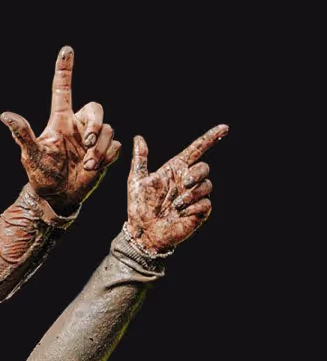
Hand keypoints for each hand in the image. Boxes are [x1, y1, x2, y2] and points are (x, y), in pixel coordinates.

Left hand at [0, 47, 119, 213]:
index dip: (64, 70)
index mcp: (60, 121)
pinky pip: (116, 145)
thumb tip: (5, 115)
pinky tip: (93, 167)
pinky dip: (107, 156)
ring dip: (99, 149)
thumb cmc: (42, 174)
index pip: (62, 90)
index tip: (66, 50)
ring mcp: (92, 138)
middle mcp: (78, 126)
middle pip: (96, 108)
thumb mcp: (32, 154)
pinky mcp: (106, 151)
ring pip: (108, 130)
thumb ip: (22, 134)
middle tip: (87, 142)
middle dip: (95, 124)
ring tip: (86, 165)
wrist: (58, 195)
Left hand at [126, 125, 225, 253]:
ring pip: (207, 185)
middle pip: (204, 168)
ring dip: (191, 195)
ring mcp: (195, 196)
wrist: (143, 232)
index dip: (210, 138)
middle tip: (184, 183)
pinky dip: (193, 207)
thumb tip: (138, 138)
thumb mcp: (136, 181)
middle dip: (197, 174)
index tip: (224, 128)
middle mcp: (187, 181)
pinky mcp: (200, 211)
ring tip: (174, 206)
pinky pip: (206, 203)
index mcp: (175, 170)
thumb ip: (140, 159)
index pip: (197, 150)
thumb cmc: (139, 207)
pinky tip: (180, 213)